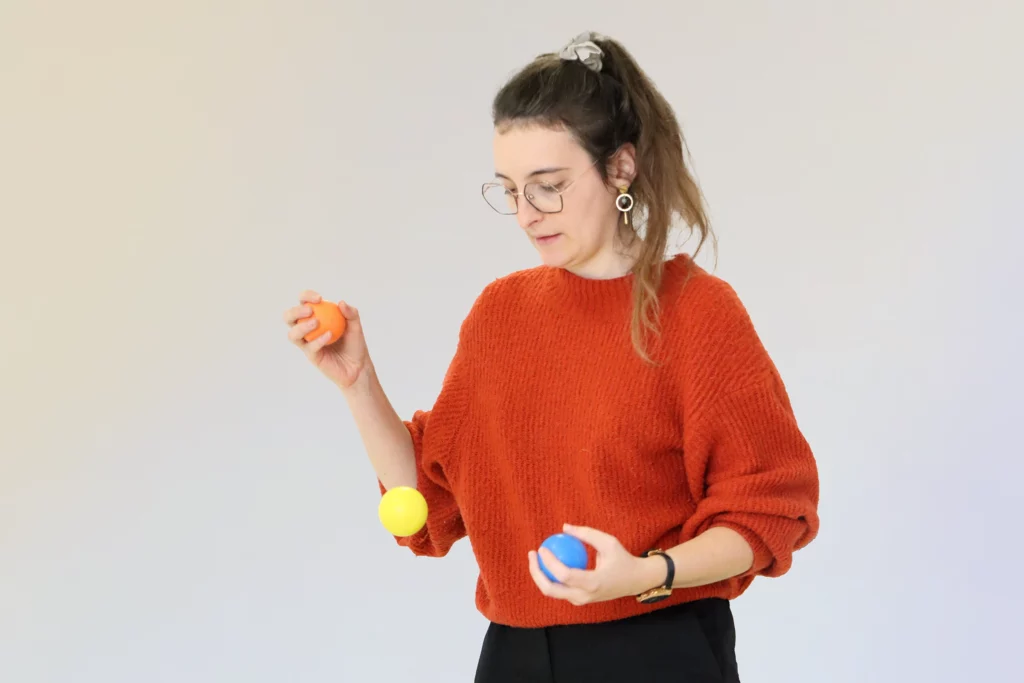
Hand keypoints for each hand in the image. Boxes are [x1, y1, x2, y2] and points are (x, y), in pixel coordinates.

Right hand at [283, 290, 369, 388]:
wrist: (358, 366)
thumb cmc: (355, 343)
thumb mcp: (356, 325)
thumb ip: (351, 313)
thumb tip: (340, 303)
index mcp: (315, 316)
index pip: (303, 302)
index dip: (306, 296)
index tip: (319, 298)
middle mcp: (306, 329)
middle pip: (289, 317)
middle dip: (295, 311)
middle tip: (310, 311)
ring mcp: (307, 343)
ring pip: (292, 334)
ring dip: (301, 327)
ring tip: (316, 322)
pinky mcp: (311, 356)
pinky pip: (310, 347)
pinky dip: (318, 340)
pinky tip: (329, 335)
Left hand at [527, 524, 661, 605]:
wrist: (635, 581)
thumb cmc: (622, 559)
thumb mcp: (608, 542)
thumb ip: (586, 534)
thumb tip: (564, 527)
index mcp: (593, 583)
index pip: (564, 575)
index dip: (549, 562)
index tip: (542, 547)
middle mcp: (584, 596)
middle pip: (551, 589)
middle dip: (536, 573)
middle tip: (532, 553)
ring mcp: (581, 601)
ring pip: (552, 592)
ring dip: (540, 575)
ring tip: (535, 556)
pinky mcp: (579, 600)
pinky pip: (559, 590)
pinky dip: (550, 577)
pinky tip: (547, 562)